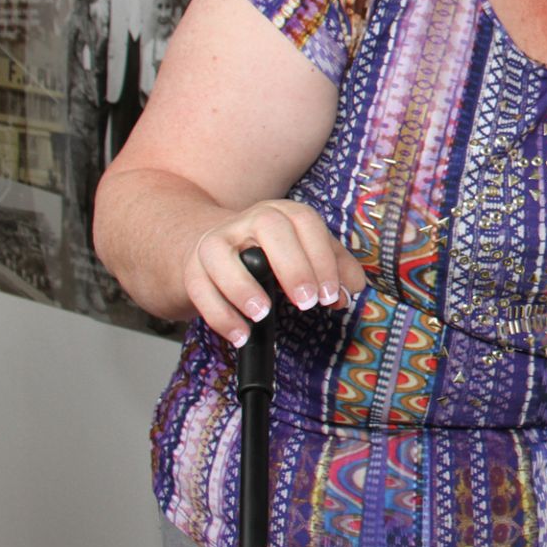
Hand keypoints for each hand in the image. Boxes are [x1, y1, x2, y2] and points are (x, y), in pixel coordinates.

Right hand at [182, 199, 366, 345]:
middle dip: (293, 267)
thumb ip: (335, 268)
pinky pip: (200, 288)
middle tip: (307, 303)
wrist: (214, 247)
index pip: (306, 223)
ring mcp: (217, 241)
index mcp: (283, 213)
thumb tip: (353, 288)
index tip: (330, 294)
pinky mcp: (193, 267)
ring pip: (222, 255)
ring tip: (263, 314)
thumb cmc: (270, 253)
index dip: (322, 258)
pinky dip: (220, 315)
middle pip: (270, 228)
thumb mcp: (306, 253)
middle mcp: (250, 220)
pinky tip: (241, 334)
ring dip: (243, 287)